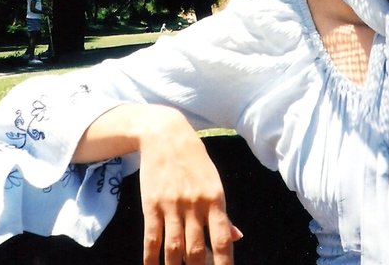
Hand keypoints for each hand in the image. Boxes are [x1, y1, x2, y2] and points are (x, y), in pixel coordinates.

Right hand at [73, 104, 241, 263]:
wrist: (166, 136)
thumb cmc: (195, 162)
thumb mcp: (214, 183)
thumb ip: (223, 214)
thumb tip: (237, 238)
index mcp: (215, 199)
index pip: (221, 238)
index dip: (223, 262)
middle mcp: (194, 204)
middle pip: (196, 249)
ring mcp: (172, 206)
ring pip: (173, 248)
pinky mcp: (152, 205)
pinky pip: (151, 238)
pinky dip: (151, 258)